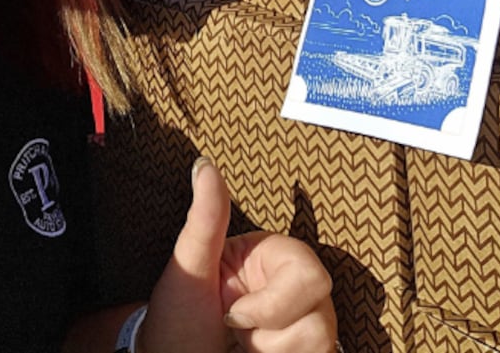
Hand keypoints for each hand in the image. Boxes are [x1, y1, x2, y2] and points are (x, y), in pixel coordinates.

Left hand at [140, 158, 336, 351]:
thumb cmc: (177, 323)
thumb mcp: (190, 269)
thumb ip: (206, 218)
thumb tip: (204, 165)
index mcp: (269, 259)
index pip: (307, 270)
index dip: (273, 303)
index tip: (231, 315)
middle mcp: (294, 290)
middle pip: (322, 305)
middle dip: (272, 332)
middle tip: (236, 333)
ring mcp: (302, 326)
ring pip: (322, 338)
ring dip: (273, 352)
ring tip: (245, 348)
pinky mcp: (303, 352)